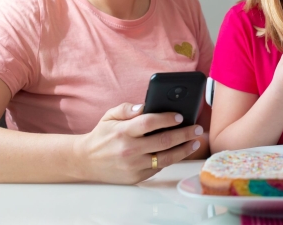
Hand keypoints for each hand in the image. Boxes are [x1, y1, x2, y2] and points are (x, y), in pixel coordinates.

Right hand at [73, 103, 202, 183]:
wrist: (86, 161)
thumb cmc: (102, 136)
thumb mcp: (109, 116)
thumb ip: (127, 108)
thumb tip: (145, 105)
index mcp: (123, 131)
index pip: (149, 123)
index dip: (167, 119)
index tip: (180, 116)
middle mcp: (129, 149)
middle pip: (163, 141)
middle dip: (184, 134)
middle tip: (197, 128)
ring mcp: (133, 165)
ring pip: (165, 158)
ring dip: (184, 149)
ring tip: (195, 142)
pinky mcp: (136, 177)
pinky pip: (159, 168)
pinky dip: (171, 159)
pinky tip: (180, 152)